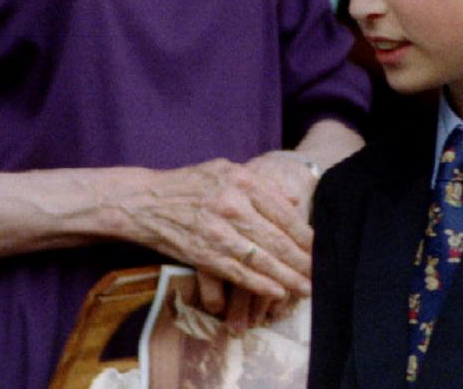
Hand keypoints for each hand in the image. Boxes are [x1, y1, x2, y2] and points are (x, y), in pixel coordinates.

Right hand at [113, 156, 313, 300]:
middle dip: (301, 261)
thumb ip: (259, 183)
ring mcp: (217, 231)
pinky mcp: (204, 254)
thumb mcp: (223, 170)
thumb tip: (293, 199)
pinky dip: (261, 285)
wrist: (144, 201)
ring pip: (262, 260)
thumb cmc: (187, 184)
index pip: (283, 212)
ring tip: (304, 288)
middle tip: (318, 273)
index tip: (318, 248)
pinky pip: (240, 273)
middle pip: (277, 239)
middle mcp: (232, 204)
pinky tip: (277, 292)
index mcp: (240, 181)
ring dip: (287, 278)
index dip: (304, 234)